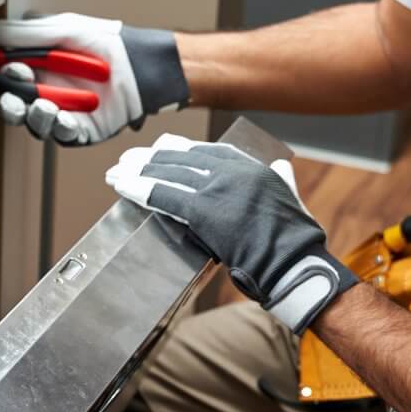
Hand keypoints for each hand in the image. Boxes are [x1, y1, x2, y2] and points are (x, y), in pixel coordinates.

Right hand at [0, 14, 188, 145]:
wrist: (141, 64)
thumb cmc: (106, 44)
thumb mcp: (62, 30)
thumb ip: (26, 34)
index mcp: (37, 68)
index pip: (6, 76)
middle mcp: (47, 92)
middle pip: (14, 107)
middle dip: (9, 104)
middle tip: (13, 96)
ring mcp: (63, 113)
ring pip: (35, 124)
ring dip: (34, 116)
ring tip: (43, 105)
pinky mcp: (81, 131)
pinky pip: (62, 135)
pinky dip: (58, 127)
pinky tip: (61, 117)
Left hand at [106, 134, 356, 330]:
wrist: (294, 262)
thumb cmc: (294, 238)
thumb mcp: (290, 196)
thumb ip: (281, 178)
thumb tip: (280, 166)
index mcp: (251, 167)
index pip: (205, 151)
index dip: (177, 151)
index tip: (158, 149)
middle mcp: (232, 171)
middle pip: (180, 158)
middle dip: (150, 159)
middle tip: (128, 159)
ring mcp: (218, 189)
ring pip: (168, 173)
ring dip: (137, 171)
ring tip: (116, 171)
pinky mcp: (205, 210)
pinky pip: (164, 195)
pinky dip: (140, 188)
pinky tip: (122, 185)